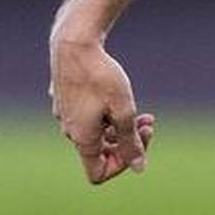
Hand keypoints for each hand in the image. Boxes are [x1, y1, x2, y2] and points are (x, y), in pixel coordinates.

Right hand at [50, 34, 155, 184]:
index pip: (98, 173)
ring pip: (97, 131)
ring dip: (121, 125)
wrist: (75, 41)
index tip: (137, 142)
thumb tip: (139, 168)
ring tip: (143, 112)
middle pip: (101, 151)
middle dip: (128, 140)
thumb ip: (130, 143)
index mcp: (82, 139)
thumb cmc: (101, 76)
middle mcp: (70, 131)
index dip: (121, 166)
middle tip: (149, 121)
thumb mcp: (123, 111)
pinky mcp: (65, 98)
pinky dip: (106, 111)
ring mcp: (65, 114)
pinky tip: (117, 93)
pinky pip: (88, 114)